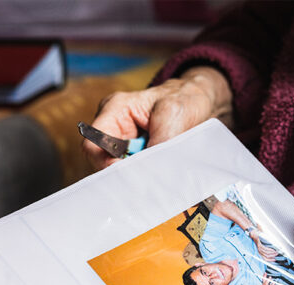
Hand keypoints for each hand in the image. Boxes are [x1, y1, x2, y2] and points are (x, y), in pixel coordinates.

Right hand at [82, 66, 232, 169]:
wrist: (199, 102)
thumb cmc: (184, 99)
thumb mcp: (173, 113)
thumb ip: (158, 140)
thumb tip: (149, 169)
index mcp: (115, 110)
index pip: (94, 145)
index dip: (108, 164)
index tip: (132, 174)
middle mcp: (114, 126)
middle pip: (104, 162)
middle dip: (126, 171)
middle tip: (150, 176)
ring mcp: (124, 141)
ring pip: (120, 169)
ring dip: (139, 173)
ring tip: (160, 170)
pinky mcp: (136, 154)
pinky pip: (135, 171)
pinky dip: (147, 174)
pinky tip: (161, 172)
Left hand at [249, 229, 277, 260]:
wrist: (253, 234)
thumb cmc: (258, 240)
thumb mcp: (261, 246)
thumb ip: (265, 249)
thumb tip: (271, 252)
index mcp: (259, 253)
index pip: (264, 259)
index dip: (270, 260)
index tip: (274, 259)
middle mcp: (258, 251)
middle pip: (266, 256)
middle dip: (272, 256)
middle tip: (276, 255)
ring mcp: (258, 248)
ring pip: (266, 253)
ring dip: (272, 253)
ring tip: (276, 252)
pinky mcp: (259, 245)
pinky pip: (265, 249)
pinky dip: (270, 250)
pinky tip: (273, 250)